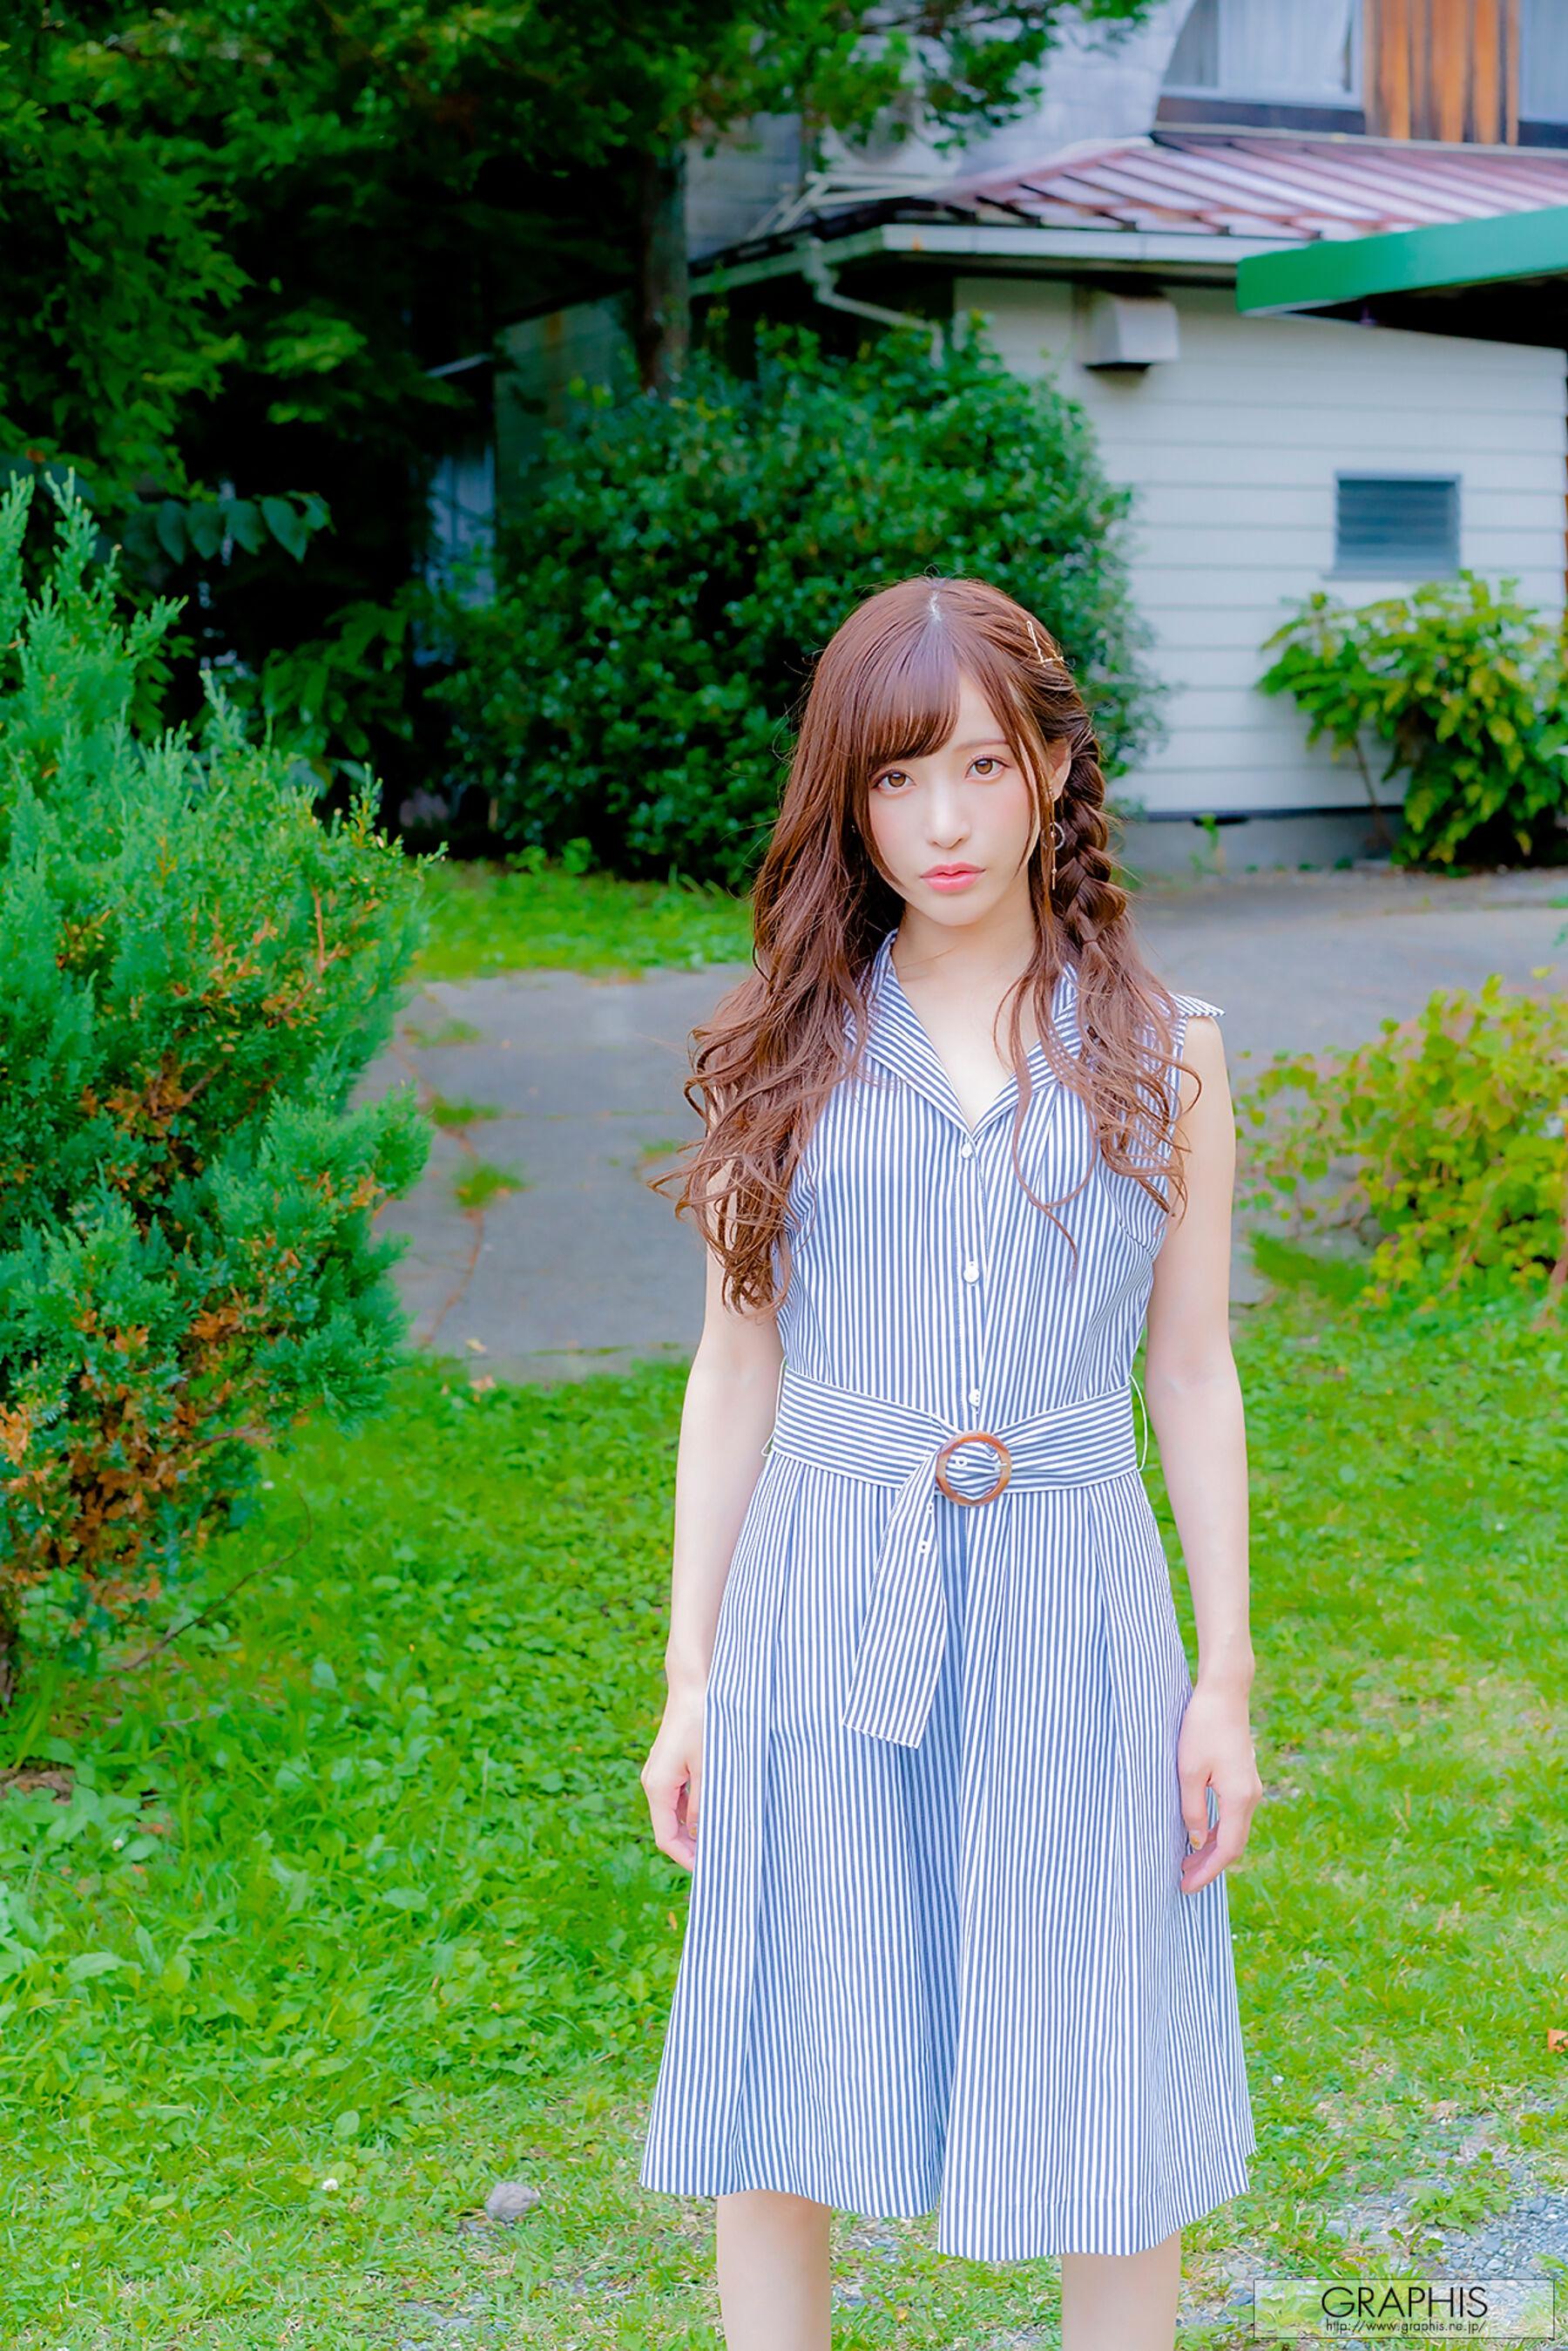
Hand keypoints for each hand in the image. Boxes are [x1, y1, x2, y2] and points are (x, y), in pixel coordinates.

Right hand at [640, 1685, 705, 1871]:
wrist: (693, 1686)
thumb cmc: (703, 1723)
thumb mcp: (709, 1767)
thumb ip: (704, 1803)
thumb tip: (700, 1832)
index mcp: (658, 1787)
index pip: (665, 1837)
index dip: (685, 1857)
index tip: (708, 1869)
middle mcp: (653, 1782)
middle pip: (667, 1827)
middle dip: (690, 1845)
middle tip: (718, 1857)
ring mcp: (660, 1773)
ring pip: (674, 1812)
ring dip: (693, 1827)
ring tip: (720, 1835)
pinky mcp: (669, 1764)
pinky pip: (678, 1796)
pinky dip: (692, 1809)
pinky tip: (714, 1810)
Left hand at [1177, 1680, 1262, 1894]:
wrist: (1225, 1692)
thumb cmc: (1202, 1727)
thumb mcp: (1188, 1770)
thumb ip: (1191, 1809)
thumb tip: (1195, 1840)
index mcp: (1239, 1798)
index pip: (1226, 1850)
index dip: (1207, 1872)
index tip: (1186, 1887)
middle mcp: (1251, 1797)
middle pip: (1233, 1845)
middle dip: (1208, 1866)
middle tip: (1182, 1881)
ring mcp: (1250, 1787)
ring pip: (1233, 1831)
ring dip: (1211, 1849)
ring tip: (1186, 1863)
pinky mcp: (1244, 1778)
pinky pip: (1233, 1815)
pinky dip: (1217, 1831)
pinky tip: (1198, 1834)